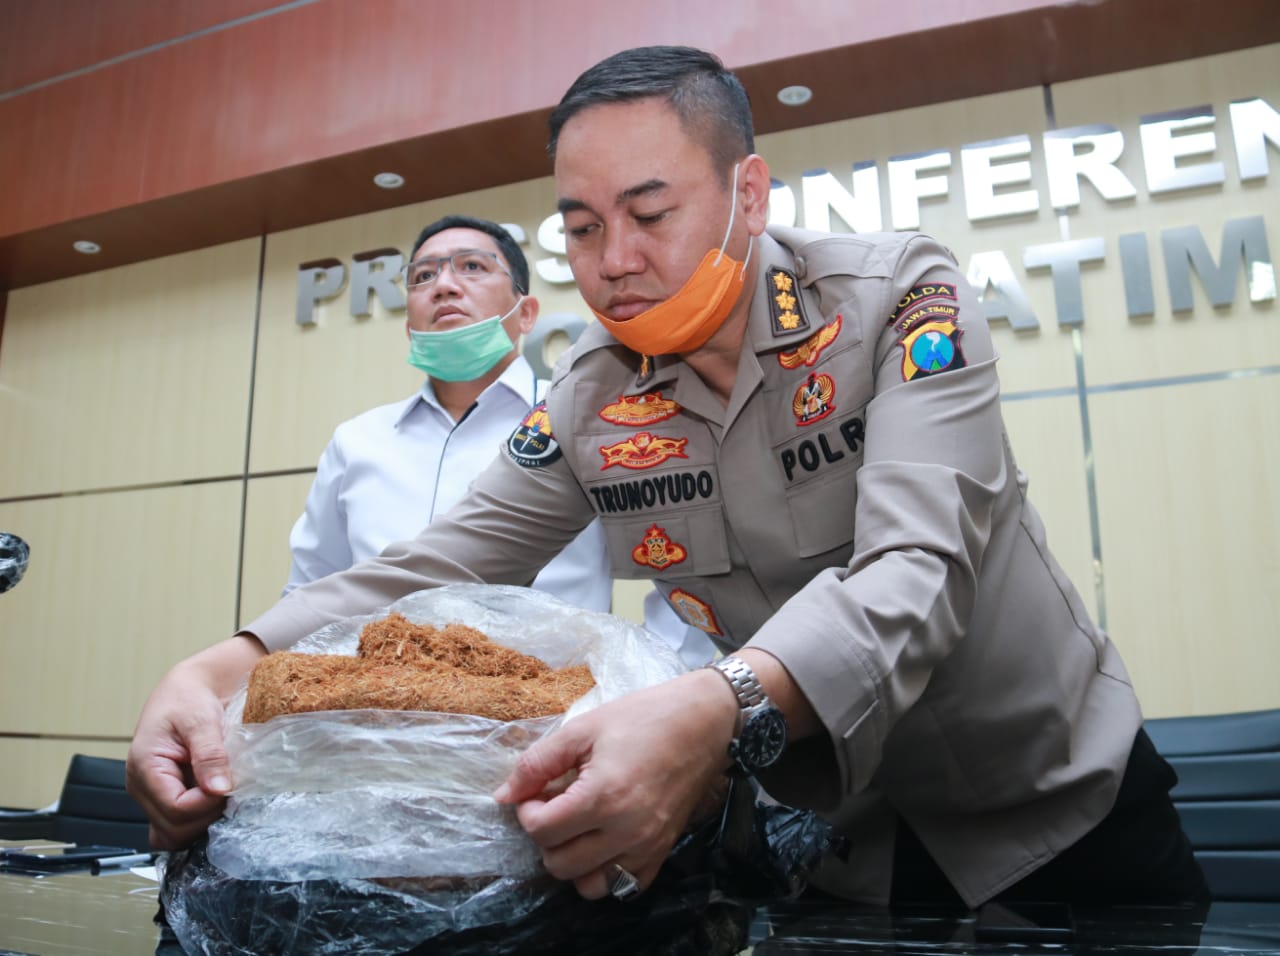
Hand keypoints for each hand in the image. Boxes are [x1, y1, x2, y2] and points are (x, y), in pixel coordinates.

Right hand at [125, 635, 264, 848]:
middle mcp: (143, 788)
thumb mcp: (201, 720)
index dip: (207, 804)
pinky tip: (214, 800)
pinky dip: (198, 820)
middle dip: (206, 814)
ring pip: (175, 834)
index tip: (228, 784)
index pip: (176, 810)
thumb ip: (210, 755)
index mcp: (145, 768)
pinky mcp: (167, 796)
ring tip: (222, 792)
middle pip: (174, 830)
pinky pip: (178, 825)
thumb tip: (219, 789)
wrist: (186, 689)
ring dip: (203, 820)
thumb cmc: (187, 698)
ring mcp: (153, 795)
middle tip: (228, 788)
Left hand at [494, 667, 738, 899]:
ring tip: (579, 828)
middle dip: (547, 837)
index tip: (539, 791)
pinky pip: (624, 886)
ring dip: (574, 861)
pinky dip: (606, 871)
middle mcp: (626, 831)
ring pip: (589, 885)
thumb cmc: (643, 717)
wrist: (703, 722)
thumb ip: (538, 763)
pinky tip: (604, 840)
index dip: (528, 810)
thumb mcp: (584, 728)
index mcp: (603, 797)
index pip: (542, 830)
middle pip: (559, 863)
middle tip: (556, 806)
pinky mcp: (663, 852)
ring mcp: (647, 847)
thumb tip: (503, 795)